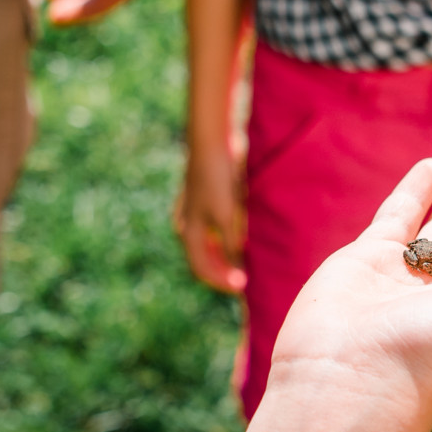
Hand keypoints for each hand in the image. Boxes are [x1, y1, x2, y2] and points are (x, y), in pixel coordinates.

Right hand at [176, 136, 245, 293]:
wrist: (211, 143)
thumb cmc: (217, 179)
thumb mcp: (226, 215)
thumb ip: (230, 243)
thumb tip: (236, 268)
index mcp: (189, 233)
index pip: (201, 269)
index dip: (222, 281)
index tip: (243, 287)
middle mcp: (187, 226)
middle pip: (203, 259)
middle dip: (223, 271)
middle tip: (245, 280)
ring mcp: (193, 213)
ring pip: (207, 245)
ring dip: (224, 257)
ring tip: (245, 263)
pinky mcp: (202, 201)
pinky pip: (211, 230)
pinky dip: (224, 240)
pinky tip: (240, 239)